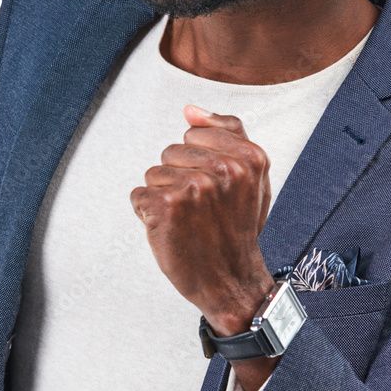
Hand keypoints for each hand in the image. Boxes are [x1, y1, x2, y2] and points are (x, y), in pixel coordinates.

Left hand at [130, 105, 274, 335]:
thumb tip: (190, 110)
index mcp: (248, 157)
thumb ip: (227, 132)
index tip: (215, 190)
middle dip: (180, 178)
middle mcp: (222, 169)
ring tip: (188, 221)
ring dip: (164, 197)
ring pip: (154, 173)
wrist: (230, 280)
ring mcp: (192, 189)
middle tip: (202, 209)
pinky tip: (171, 230)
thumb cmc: (236, 227)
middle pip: (171, 152)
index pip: (194, 134)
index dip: (198, 162)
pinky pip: (139, 195)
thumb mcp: (251, 175)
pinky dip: (148, 214)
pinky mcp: (165, 208)